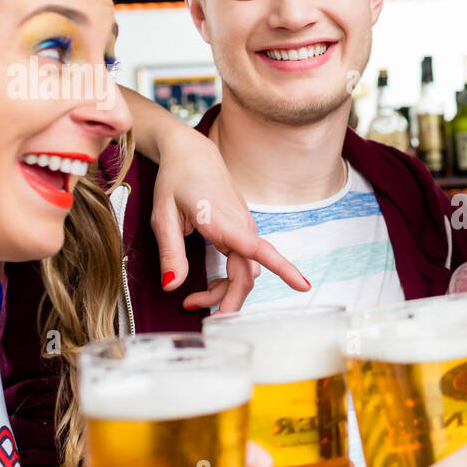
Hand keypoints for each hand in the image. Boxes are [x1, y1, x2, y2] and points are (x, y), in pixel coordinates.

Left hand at [151, 126, 308, 312]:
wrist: (192, 153)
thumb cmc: (176, 180)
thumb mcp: (163, 217)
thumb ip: (170, 253)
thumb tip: (172, 285)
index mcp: (225, 222)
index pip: (260, 250)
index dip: (283, 269)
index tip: (303, 286)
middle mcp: (242, 227)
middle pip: (247, 276)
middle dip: (226, 302)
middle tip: (196, 313)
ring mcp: (245, 229)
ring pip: (246, 273)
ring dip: (226, 292)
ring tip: (193, 300)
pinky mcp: (243, 231)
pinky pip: (243, 263)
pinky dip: (229, 280)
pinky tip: (209, 283)